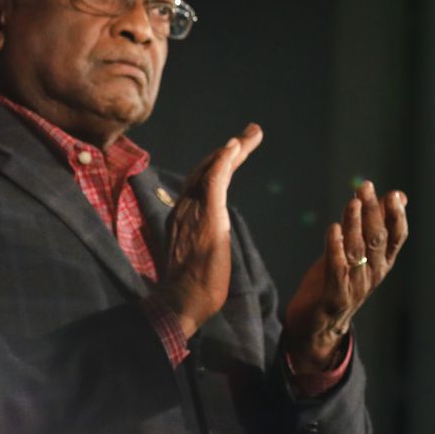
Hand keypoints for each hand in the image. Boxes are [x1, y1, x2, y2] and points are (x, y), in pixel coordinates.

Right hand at [149, 124, 262, 338]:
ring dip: (234, 148)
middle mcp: (183, 207)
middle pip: (206, 169)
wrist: (184, 301)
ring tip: (253, 132)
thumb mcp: (196, 256)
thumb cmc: (192, 287)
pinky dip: (223, 160)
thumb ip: (201, 240)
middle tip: (250, 133)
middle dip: (229, 150)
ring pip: (213, 168)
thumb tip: (210, 240)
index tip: (235, 151)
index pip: (200, 182)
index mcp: (181, 216)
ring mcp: (193, 209)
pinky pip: (214, 180)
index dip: (218, 164)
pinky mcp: (207, 214)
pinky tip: (234, 146)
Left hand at [284, 179, 409, 368]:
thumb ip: (377, 224)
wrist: (317, 327)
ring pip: (358, 251)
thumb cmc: (339, 282)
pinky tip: (333, 229)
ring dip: (355, 225)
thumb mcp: (360, 251)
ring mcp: (355, 286)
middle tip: (365, 187)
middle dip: (372, 212)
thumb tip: (399, 195)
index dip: (397, 216)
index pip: (397, 238)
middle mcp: (373, 274)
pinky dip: (335, 249)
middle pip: (377, 239)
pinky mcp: (335, 297)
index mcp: (382, 263)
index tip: (393, 195)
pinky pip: (337, 270)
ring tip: (352, 202)